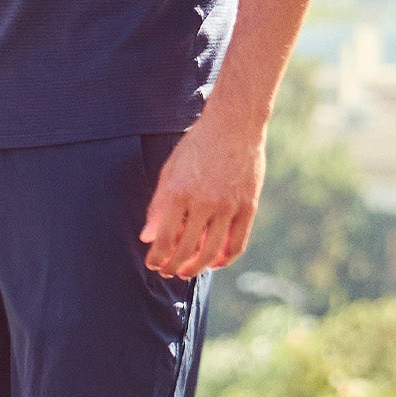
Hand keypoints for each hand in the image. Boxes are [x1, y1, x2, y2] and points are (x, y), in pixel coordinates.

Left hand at [141, 111, 264, 278]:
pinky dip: (224, 259)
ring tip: (187, 272)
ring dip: (196, 268)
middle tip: (167, 271)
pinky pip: (236, 244)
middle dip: (173, 267)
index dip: (157, 258)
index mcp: (178, 193)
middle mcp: (203, 203)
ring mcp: (228, 207)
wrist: (233, 125)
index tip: (152, 264)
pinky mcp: (248, 207)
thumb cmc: (197, 146)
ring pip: (211, 252)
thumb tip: (147, 236)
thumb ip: (158, 206)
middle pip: (186, 251)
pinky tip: (214, 262)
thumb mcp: (169, 171)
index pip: (164, 239)